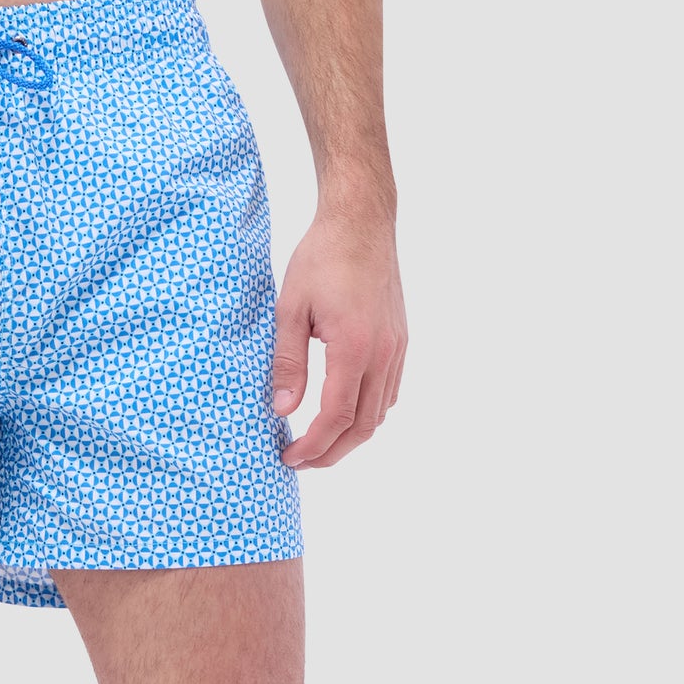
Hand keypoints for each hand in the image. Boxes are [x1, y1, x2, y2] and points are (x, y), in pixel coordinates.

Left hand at [270, 206, 405, 467]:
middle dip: (332, 452)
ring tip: (320, 441)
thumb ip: (287, 361)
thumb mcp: (291, 307)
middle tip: (302, 460)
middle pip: (363, 426)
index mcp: (354, 348)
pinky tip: (345, 408)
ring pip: (380, 412)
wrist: (361, 223)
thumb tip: (283, 409)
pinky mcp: (400, 339)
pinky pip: (389, 391)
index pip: (336, 417)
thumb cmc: (322, 258)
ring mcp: (397, 348)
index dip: (313, 446)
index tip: (289, 457)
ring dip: (351, 435)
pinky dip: (368, 411)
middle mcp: (383, 354)